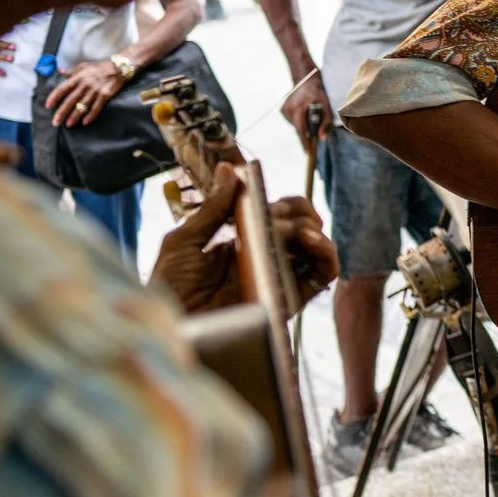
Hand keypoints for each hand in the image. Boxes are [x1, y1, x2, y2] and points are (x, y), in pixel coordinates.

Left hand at [44, 59, 124, 126]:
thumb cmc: (98, 68)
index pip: (63, 88)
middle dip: (62, 112)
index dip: (54, 97)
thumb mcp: (83, 66)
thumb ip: (70, 72)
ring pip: (82, 106)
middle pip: (71, 100)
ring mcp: (95, 91)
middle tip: (55, 122)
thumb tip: (59, 71)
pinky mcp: (105, 95)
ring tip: (68, 124)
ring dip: (75, 116)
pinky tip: (85, 122)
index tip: (48, 106)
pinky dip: (91, 115)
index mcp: (78, 77)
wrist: (117, 68)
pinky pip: (96, 107)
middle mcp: (85, 84)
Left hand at [149, 164, 339, 312]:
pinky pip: (322, 276)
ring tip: (299, 231)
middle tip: (278, 219)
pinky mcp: (289, 299)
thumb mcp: (185, 240)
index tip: (265, 200)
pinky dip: (327, 255)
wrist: (172, 327)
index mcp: (244, 239)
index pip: (278, 214)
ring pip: (317, 247)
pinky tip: (312, 243)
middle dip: (297, 214)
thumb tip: (232, 170)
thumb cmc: (170, 288)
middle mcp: (266, 256)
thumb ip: (213, 207)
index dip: (282, 203)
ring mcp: (280, 277)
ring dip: (315, 231)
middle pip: (302, 226)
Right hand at [281, 71, 331, 153]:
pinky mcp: (282, 110)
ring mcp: (284, 110)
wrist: (305, 79)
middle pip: (298, 129)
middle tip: (312, 137)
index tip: (307, 152)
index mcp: (299, 109)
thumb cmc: (318, 93)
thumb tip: (322, 138)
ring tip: (308, 117)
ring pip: (294, 125)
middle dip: (305, 135)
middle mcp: (289, 110)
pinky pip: (292, 121)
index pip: (301, 130)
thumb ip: (326, 123)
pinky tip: (302, 113)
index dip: (304, 142)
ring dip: (302, 126)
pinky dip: (298, 121)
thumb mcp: (326, 106)